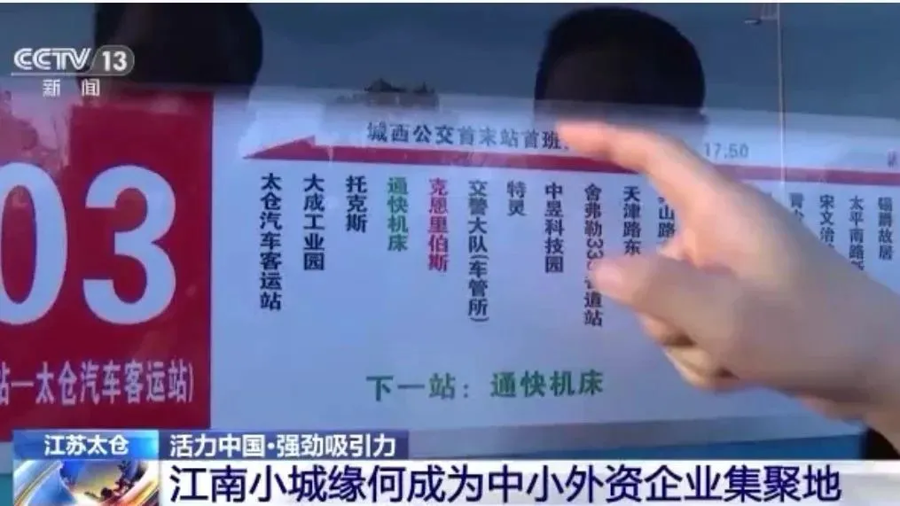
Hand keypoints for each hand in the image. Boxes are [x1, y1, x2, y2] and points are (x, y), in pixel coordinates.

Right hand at [558, 121, 899, 437]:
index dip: (607, 139)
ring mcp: (728, 275)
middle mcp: (719, 236)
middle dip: (665, 314)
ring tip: (738, 358)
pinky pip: (690, 334)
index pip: (656, 157)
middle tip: (710, 336)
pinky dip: (707, 359)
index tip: (562, 132)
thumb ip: (655, 289)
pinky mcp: (737, 309)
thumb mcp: (725, 315)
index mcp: (720, 211)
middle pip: (647, 264)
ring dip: (690, 345)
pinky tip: (742, 371)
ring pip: (666, 310)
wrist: (878, 371)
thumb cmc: (807, 330)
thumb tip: (599, 269)